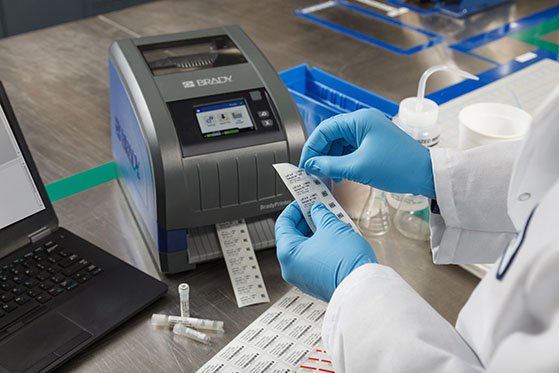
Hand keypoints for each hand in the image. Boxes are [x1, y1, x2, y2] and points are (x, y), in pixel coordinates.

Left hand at [275, 201, 376, 301]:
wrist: (362, 287)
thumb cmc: (345, 261)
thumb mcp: (332, 227)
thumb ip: (320, 215)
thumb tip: (317, 211)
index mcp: (287, 253)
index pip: (282, 224)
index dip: (293, 209)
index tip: (302, 201)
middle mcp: (290, 268)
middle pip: (292, 237)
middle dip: (306, 221)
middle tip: (318, 209)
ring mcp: (302, 278)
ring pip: (303, 249)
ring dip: (314, 234)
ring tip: (329, 222)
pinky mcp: (315, 283)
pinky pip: (312, 261)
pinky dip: (319, 247)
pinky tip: (333, 238)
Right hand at [299, 108, 435, 198]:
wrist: (426, 175)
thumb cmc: (400, 166)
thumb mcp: (358, 168)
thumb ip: (330, 166)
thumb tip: (311, 166)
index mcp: (359, 120)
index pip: (324, 129)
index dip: (311, 147)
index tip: (305, 164)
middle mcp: (363, 122)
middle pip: (331, 135)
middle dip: (320, 154)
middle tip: (313, 171)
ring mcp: (369, 132)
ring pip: (340, 143)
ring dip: (331, 160)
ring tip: (327, 176)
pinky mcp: (373, 143)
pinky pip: (350, 149)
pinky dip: (342, 161)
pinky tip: (340, 174)